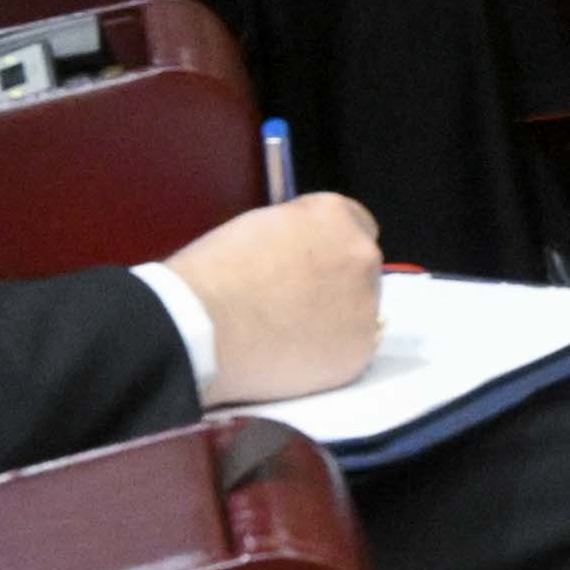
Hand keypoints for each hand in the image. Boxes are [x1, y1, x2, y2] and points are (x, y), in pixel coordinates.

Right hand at [162, 194, 390, 400]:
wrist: (203, 327)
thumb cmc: (216, 272)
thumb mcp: (261, 225)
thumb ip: (298, 233)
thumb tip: (307, 251)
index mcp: (335, 216)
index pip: (355, 222)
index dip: (328, 243)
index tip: (309, 261)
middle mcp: (361, 256)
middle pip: (359, 267)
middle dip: (335, 279)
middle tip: (293, 300)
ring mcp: (366, 306)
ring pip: (358, 310)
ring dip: (335, 316)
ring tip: (286, 331)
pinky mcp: (359, 351)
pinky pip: (350, 348)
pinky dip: (328, 352)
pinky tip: (292, 352)